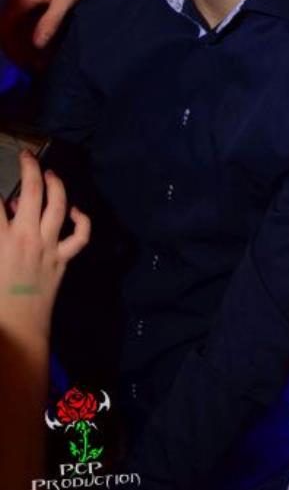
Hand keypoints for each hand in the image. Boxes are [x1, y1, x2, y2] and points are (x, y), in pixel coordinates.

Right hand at [0, 0, 100, 61]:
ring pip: (15, 14)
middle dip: (18, 43)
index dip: (13, 48)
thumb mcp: (65, 0)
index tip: (27, 63)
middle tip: (34, 61)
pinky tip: (42, 27)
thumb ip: (50, 22)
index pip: (6, 28)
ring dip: (23, 32)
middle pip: (8, 22)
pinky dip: (28, 20)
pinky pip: (22, 5)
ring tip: (39, 48)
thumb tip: (36, 44)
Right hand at [0, 151, 89, 345]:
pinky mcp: (62, 260)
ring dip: (56, 185)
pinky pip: (79, 236)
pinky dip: (81, 220)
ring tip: (50, 173)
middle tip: (25, 155)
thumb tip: (4, 212)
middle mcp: (27, 237)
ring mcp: (49, 247)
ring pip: (59, 205)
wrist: (16, 334)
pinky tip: (75, 211)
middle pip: (31, 191)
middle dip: (28, 167)